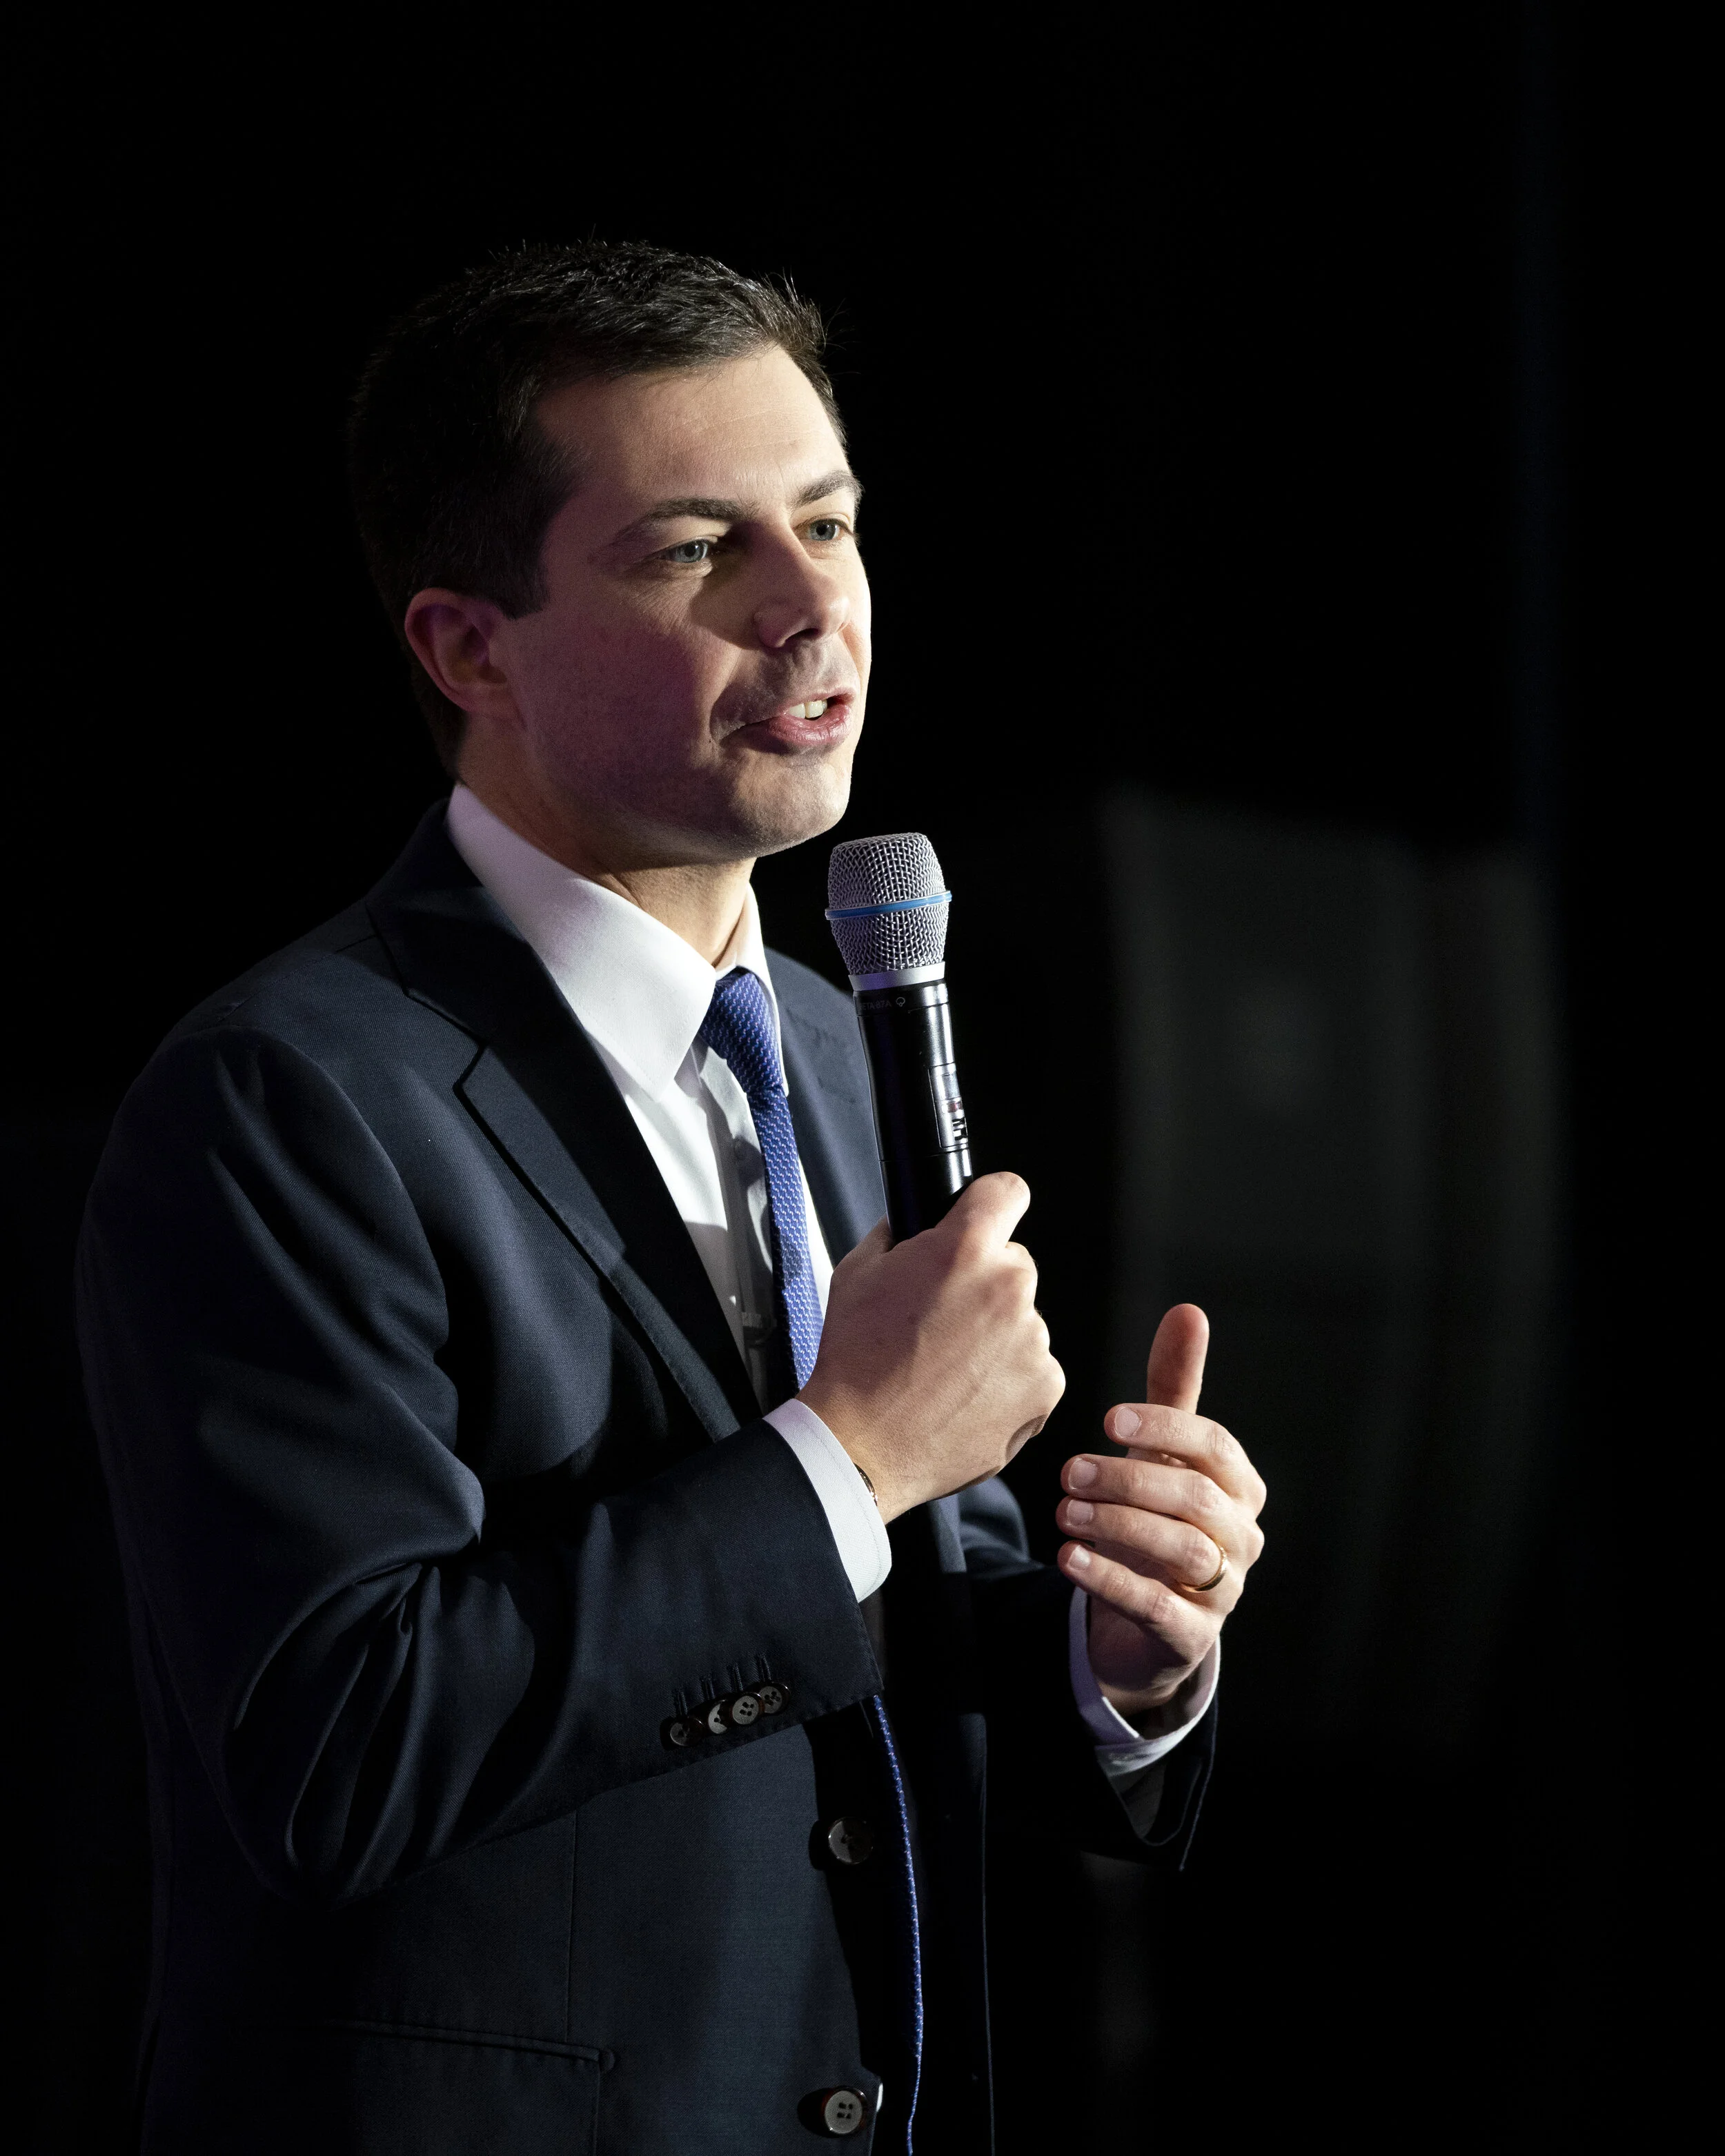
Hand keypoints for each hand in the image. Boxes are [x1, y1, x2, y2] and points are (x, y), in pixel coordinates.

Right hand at [800, 1173, 1064, 1521]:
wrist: (863, 1444)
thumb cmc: (856, 1365)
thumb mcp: (856, 1274)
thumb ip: (896, 1238)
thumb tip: (911, 1229)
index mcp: (964, 1249)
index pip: (1007, 1191)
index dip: (993, 1204)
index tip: (989, 1218)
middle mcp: (1007, 1289)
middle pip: (1014, 1266)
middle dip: (985, 1285)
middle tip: (945, 1321)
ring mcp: (1032, 1340)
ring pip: (1023, 1322)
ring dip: (997, 1338)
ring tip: (950, 1368)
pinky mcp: (1045, 1387)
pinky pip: (1034, 1368)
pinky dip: (1009, 1380)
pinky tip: (968, 1394)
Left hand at [1055, 1305, 1265, 1715]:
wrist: (1145, 1620)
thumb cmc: (1156, 1516)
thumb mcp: (1160, 1454)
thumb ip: (1173, 1389)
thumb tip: (1189, 1311)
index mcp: (1240, 1486)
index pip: (1216, 1447)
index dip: (1167, 1428)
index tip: (1109, 1418)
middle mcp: (1241, 1537)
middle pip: (1196, 1498)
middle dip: (1129, 1479)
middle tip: (1068, 1471)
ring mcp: (1222, 1590)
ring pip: (1182, 1551)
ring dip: (1118, 1526)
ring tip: (1062, 1512)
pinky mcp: (1190, 1637)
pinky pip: (1158, 1607)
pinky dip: (1111, 1580)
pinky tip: (1067, 1558)